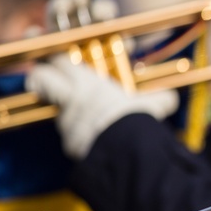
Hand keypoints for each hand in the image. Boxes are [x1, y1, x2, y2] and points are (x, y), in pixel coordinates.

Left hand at [25, 54, 177, 158]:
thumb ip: (158, 99)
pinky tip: (94, 137)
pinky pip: (70, 134)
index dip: (59, 58)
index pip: (59, 61)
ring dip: (65, 108)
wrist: (125, 152)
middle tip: (50, 76)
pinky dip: (79, 134)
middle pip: (40, 79)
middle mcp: (71, 101)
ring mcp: (67, 123)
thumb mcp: (153, 105)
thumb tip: (170, 99)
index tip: (63, 58)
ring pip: (57, 109)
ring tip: (80, 111)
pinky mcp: (70, 145)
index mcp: (88, 84)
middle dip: (42, 76)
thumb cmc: (136, 121)